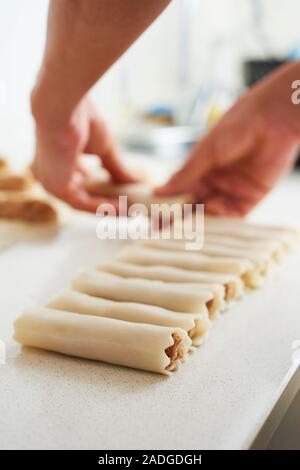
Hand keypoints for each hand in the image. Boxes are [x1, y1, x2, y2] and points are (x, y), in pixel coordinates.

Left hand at [31, 95, 136, 211]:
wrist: (64, 108)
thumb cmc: (80, 117)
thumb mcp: (104, 148)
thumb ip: (116, 167)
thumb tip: (136, 181)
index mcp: (55, 160)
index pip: (80, 180)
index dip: (101, 189)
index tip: (121, 193)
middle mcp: (49, 173)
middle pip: (82, 193)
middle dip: (107, 200)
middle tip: (129, 205)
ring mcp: (50, 182)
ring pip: (83, 201)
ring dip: (107, 207)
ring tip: (130, 209)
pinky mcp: (56, 188)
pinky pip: (83, 204)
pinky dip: (103, 207)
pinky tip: (122, 207)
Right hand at [157, 63, 299, 216]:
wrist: (271, 120)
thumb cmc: (236, 127)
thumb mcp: (205, 152)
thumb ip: (185, 175)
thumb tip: (159, 191)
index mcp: (200, 169)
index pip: (181, 192)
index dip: (169, 204)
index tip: (155, 215)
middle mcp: (215, 182)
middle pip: (195, 206)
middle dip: (182, 217)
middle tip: (167, 228)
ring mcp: (232, 191)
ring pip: (212, 213)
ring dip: (201, 219)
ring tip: (188, 223)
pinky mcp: (251, 197)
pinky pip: (233, 214)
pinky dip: (222, 216)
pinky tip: (213, 209)